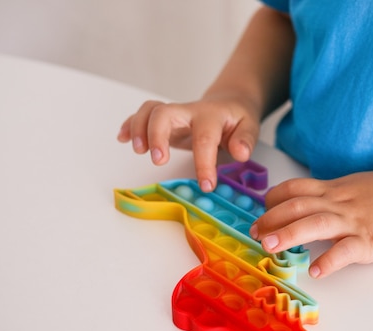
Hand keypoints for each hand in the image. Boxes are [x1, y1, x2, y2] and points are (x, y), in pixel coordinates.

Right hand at [117, 93, 259, 190]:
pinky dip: (129, 124)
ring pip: (150, 111)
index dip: (203, 163)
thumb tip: (241, 153)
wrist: (229, 102)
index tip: (206, 186)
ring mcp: (175, 115)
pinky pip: (142, 115)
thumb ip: (245, 140)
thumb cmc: (238, 118)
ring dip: (138, 129)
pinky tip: (122, 138)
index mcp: (212, 116)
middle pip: (165, 113)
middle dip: (157, 135)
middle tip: (158, 161)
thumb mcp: (250, 126)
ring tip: (138, 151)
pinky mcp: (165, 120)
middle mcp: (189, 111)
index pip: (204, 138)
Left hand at [250, 169, 372, 277]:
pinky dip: (329, 261)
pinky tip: (316, 271)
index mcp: (337, 188)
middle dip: (270, 219)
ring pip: (314, 223)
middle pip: (297, 206)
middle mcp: (340, 202)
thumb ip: (337, 195)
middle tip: (254, 232)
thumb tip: (316, 206)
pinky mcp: (370, 240)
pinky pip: (345, 251)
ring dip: (288, 234)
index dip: (274, 198)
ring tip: (269, 247)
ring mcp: (354, 220)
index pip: (296, 188)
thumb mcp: (361, 185)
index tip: (262, 209)